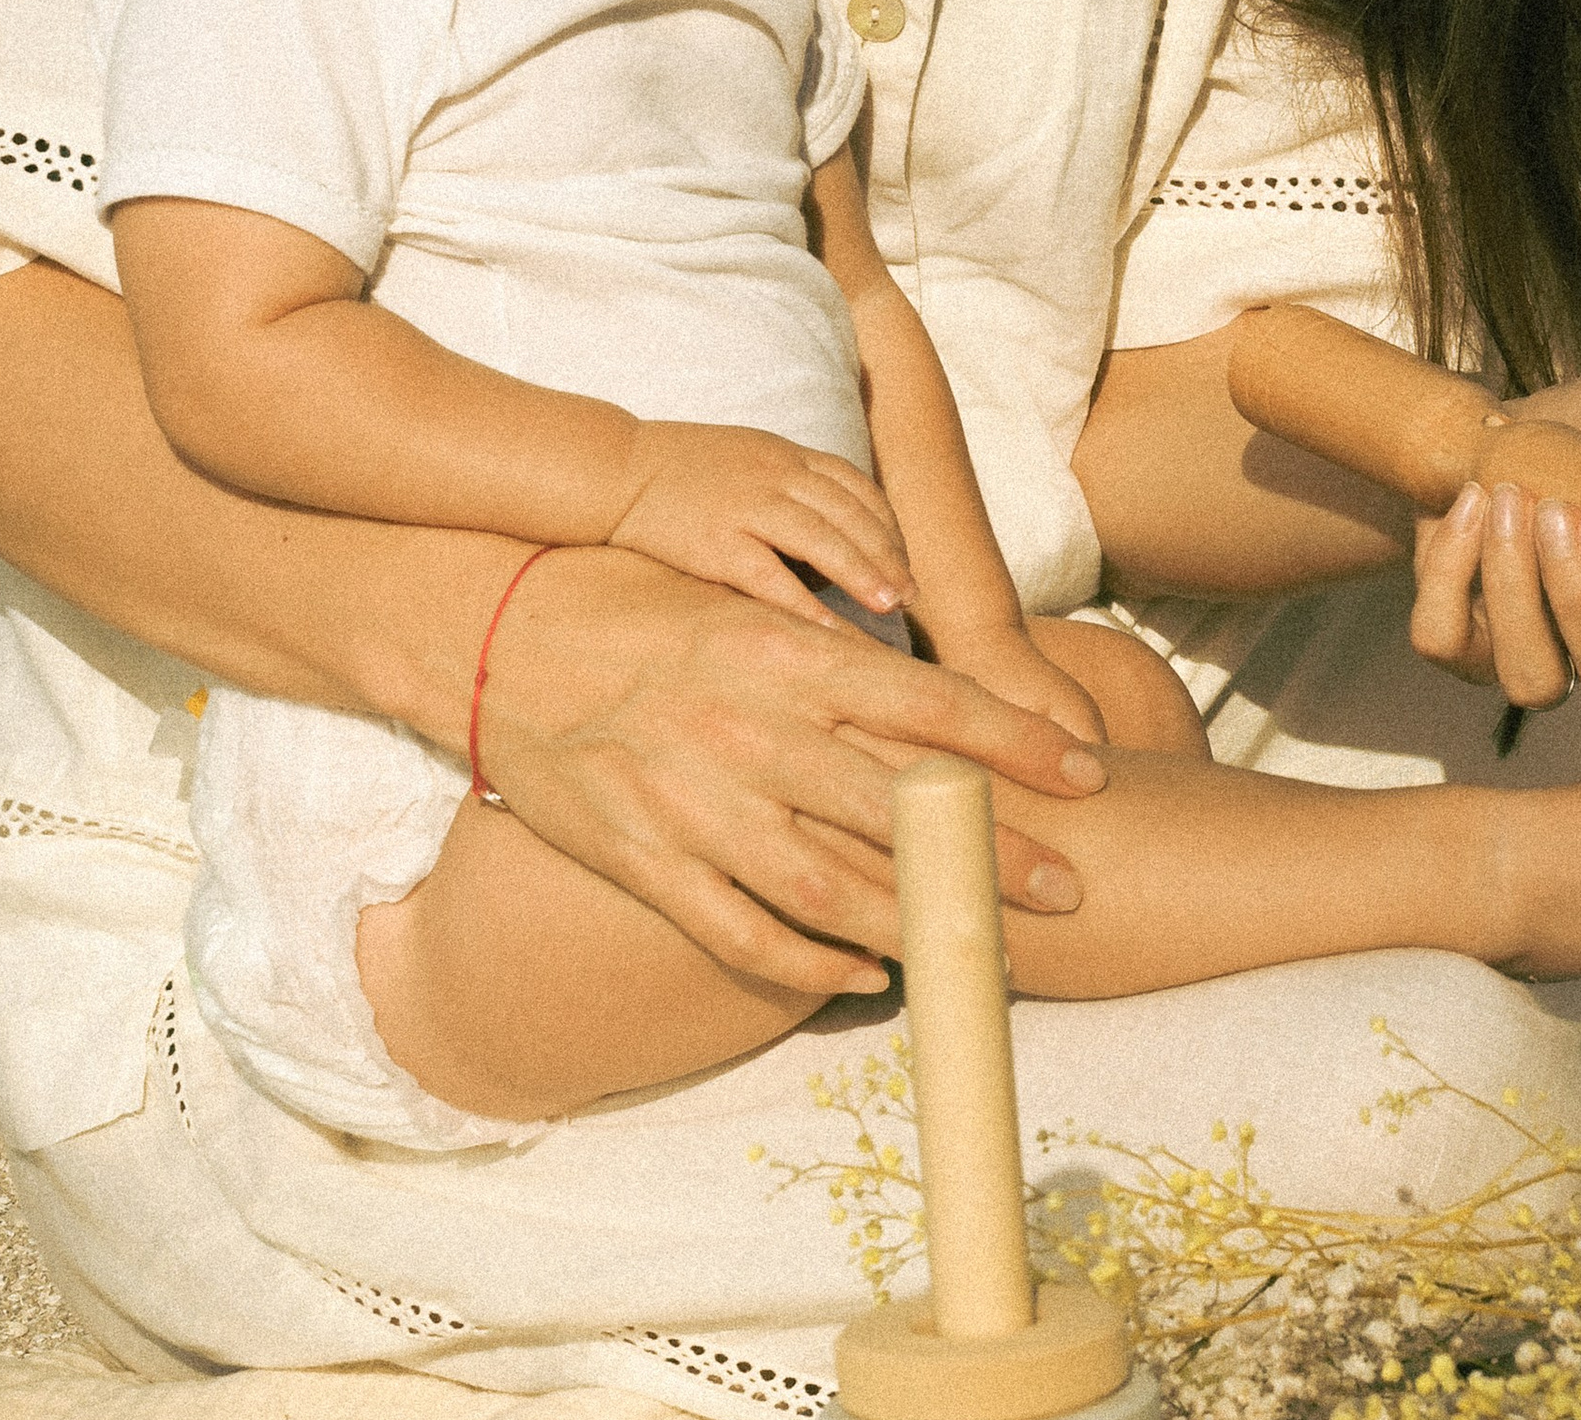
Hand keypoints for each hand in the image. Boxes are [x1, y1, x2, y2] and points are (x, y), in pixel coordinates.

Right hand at [470, 546, 1109, 994]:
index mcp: (783, 652)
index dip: (1017, 744)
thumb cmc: (632, 602)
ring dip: (916, 928)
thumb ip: (829, 653)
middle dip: (996, 857)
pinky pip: (740, 932)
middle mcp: (751, 729)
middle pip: (900, 809)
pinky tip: (862, 979)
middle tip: (1071, 890)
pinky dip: (808, 965)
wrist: (493, 631)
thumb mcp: (740, 601)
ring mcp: (697, 803)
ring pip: (832, 887)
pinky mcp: (644, 860)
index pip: (929, 702)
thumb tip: (927, 693)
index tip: (1087, 777)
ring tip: (982, 954)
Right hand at [609, 421, 914, 629]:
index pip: (856, 486)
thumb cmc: (681, 473)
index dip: (887, 524)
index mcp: (785, 454)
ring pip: (823, 539)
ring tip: (891, 607)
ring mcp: (746, 506)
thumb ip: (790, 484)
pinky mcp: (715, 541)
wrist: (613, 470)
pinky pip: (771, 576)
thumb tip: (836, 527)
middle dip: (888, 554)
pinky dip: (806, 604)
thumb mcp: (747, 458)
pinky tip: (831, 631)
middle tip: (912, 594)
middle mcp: (774, 475)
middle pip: (851, 514)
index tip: (905, 559)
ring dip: (864, 574)